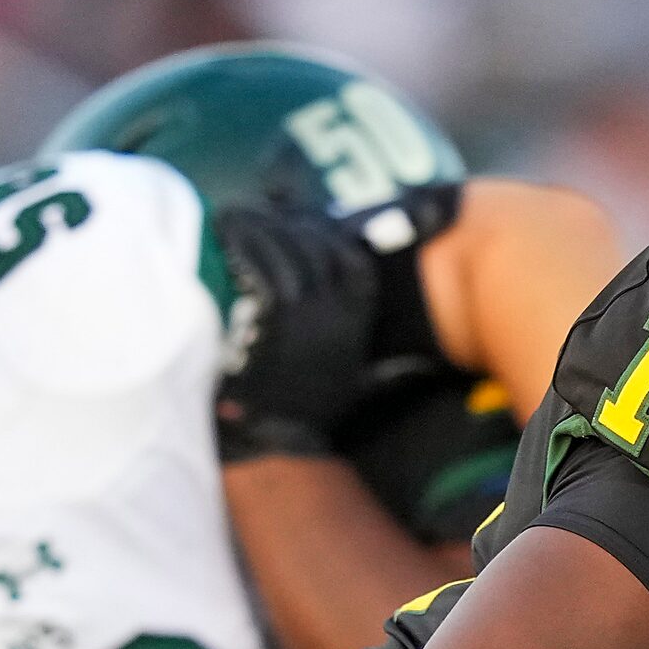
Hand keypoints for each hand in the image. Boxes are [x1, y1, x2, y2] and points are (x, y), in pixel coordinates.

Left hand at [214, 203, 382, 459]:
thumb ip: (392, 372)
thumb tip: (422, 367)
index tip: (295, 224)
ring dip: (256, 225)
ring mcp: (305, 312)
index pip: (351, 259)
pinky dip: (242, 244)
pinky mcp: (271, 318)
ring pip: (285, 250)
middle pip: (313, 246)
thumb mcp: (362, 388)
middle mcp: (337, 312)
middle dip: (282, 223)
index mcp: (358, 321)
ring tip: (232, 213)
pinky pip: (259, 267)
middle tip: (252, 211)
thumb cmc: (313, 413)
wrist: (276, 437)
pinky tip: (226, 231)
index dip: (323, 234)